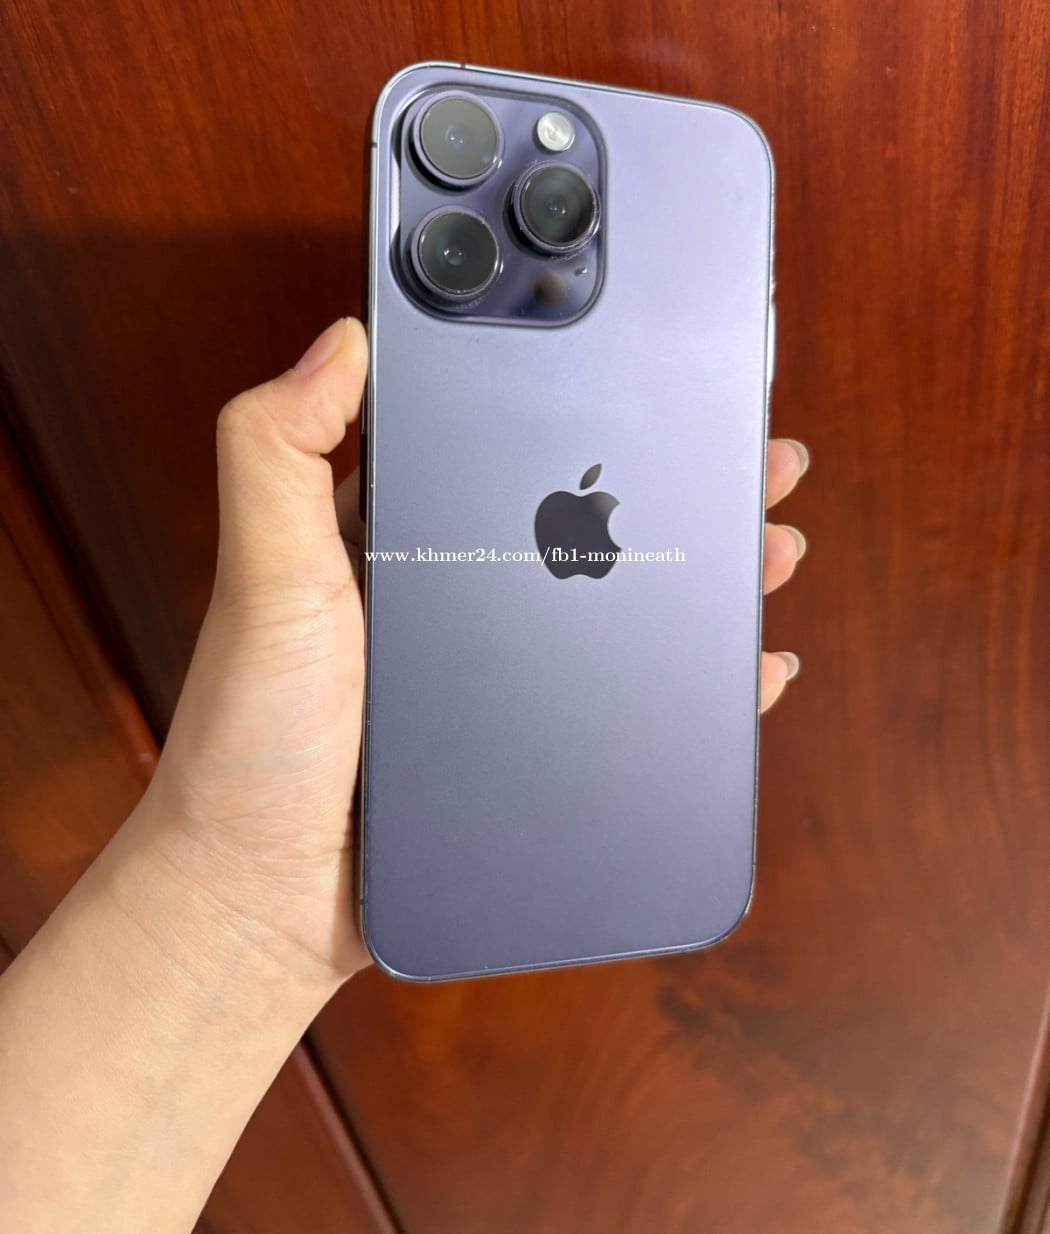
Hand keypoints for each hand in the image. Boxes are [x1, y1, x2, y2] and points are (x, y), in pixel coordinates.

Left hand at [141, 318, 808, 988]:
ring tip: (769, 546)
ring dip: (699, 572)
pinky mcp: (523, 746)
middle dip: (674, 488)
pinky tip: (746, 665)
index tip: (650, 382)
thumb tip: (343, 336)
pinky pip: (625, 697)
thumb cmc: (254, 739)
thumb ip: (280, 451)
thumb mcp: (266, 575)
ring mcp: (495, 676)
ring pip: (619, 604)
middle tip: (754, 464)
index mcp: (396, 537)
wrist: (267, 897)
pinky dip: (688, 678)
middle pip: (583, 524)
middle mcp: (451, 596)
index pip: (502, 448)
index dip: (580, 412)